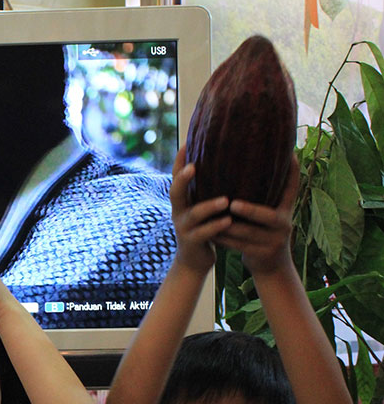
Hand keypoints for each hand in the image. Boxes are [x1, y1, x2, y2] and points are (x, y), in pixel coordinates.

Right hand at [170, 146, 232, 274]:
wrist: (193, 261)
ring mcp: (183, 227)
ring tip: (225, 200)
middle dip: (182, 179)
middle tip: (193, 166)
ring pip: (193, 214)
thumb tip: (228, 161)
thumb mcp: (201, 207)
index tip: (187, 142)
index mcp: (182, 201)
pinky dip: (216, 227)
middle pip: (175, 192)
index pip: (176, 176)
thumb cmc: (204, 228)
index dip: (179, 160)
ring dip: (209, 206)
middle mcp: (179, 211)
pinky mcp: (191, 242)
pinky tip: (228, 222)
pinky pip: (203, 233)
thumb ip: (207, 190)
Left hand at [214, 155, 298, 275]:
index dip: (294, 172)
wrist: (272, 267)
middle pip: (268, 216)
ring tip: (212, 217)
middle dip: (250, 210)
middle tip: (232, 203)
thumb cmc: (264, 234)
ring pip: (248, 233)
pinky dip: (224, 240)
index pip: (292, 188)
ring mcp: (275, 241)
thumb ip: (265, 198)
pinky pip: (239, 246)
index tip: (291, 155)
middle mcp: (285, 224)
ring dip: (227, 226)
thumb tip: (247, 167)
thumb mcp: (271, 216)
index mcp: (286, 210)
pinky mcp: (263, 254)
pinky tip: (211, 234)